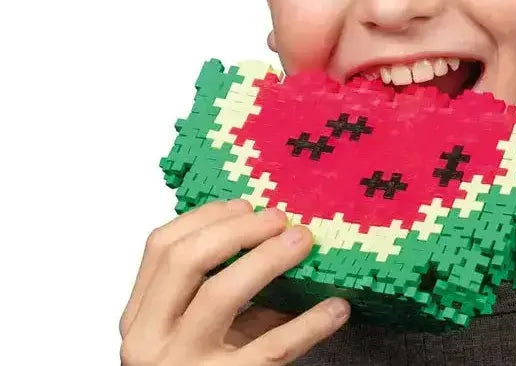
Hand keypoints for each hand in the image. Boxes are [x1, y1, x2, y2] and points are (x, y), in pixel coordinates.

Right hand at [119, 199, 349, 364]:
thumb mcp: (197, 331)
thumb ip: (220, 286)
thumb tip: (276, 235)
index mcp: (141, 318)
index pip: (162, 248)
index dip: (206, 217)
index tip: (245, 204)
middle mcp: (152, 340)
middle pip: (186, 260)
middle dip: (236, 229)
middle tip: (279, 219)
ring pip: (220, 294)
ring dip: (267, 260)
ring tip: (303, 243)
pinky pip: (273, 348)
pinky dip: (310, 323)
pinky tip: (336, 308)